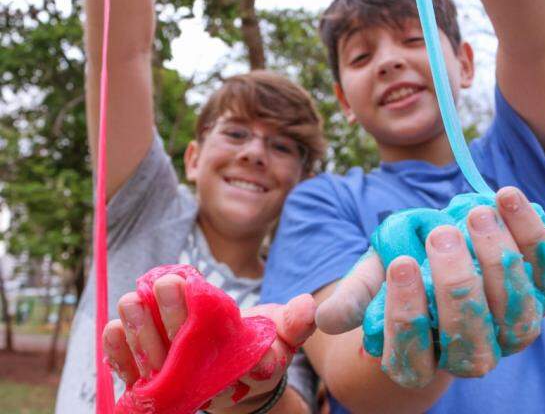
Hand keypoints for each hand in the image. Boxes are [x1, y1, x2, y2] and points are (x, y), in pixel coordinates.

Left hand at [103, 275, 315, 410]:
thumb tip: (309, 306)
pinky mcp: (157, 384)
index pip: (250, 366)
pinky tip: (112, 328)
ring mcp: (182, 385)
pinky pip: (136, 376)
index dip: (241, 349)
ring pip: (158, 367)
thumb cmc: (260, 344)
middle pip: (192, 358)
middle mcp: (213, 384)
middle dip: (178, 320)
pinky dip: (121, 355)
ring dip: (141, 335)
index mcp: (251, 373)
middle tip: (170, 283)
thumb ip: (296, 321)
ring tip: (132, 299)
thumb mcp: (284, 331)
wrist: (234, 374)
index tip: (238, 323)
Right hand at [316, 187, 544, 386]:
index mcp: (421, 359)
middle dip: (457, 286)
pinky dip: (532, 236)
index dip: (408, 315)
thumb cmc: (399, 277)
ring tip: (476, 214)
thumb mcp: (370, 282)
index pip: (414, 356)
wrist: (442, 262)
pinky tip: (506, 198)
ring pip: (518, 313)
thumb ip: (352, 298)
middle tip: (439, 234)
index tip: (399, 264)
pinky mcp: (539, 297)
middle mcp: (471, 355)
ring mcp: (511, 331)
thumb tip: (322, 318)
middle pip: (472, 339)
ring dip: (498, 261)